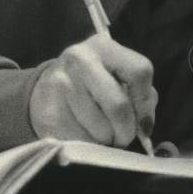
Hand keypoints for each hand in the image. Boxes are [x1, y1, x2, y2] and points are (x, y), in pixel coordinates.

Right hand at [29, 33, 157, 146]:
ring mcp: (61, 84)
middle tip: (124, 138)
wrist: (46, 88)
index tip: (145, 125)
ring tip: (103, 134)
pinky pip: (79, 140)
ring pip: (100, 128)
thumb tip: (145, 127)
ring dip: (107, 140)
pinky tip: (84, 135)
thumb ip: (139, 95)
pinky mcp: (47, 111)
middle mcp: (81, 60)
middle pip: (118, 106)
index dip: (146, 104)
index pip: (139, 72)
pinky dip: (88, 146)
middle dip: (127, 131)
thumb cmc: (94, 85)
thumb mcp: (117, 77)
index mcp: (105, 47)